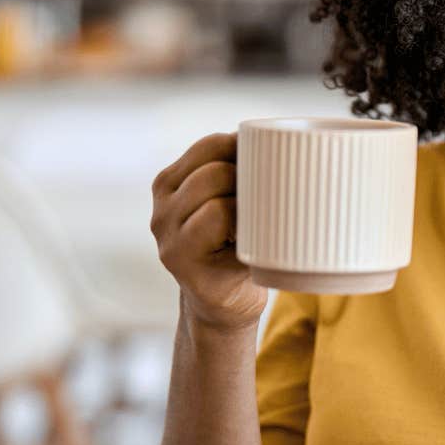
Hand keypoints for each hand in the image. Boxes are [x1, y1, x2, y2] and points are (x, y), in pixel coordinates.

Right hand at [150, 131, 267, 333]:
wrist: (225, 305)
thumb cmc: (238, 246)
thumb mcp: (229, 201)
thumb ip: (238, 172)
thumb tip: (284, 140)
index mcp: (169, 185)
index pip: (210, 145)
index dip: (245, 150)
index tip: (270, 166)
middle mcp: (161, 209)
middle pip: (214, 168)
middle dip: (249, 178)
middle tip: (270, 200)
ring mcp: (168, 238)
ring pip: (214, 192)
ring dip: (247, 202)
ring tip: (258, 222)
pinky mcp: (182, 262)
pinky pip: (217, 220)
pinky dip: (242, 223)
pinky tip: (253, 238)